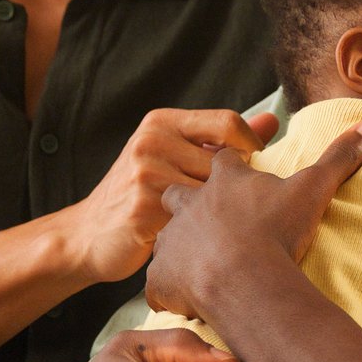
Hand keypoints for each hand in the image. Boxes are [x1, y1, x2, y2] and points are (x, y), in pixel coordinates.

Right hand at [67, 109, 281, 283]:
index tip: (255, 167)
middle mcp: (152, 141)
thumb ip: (221, 139)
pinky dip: (199, 232)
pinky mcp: (143, 208)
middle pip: (224, 162)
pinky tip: (190, 239)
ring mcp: (146, 173)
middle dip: (233, 188)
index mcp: (162, 122)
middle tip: (230, 207)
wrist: (89, 234)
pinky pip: (193, 220)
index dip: (251, 146)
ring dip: (217, 213)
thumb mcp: (175, 155)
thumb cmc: (141, 193)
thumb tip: (272, 121)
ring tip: (209, 224)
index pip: (227, 122)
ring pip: (212, 193)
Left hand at [148, 121, 361, 322]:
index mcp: (224, 181)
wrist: (244, 280)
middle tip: (212, 217)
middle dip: (191, 199)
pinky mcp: (162, 278)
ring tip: (199, 259)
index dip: (232, 162)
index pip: (223, 160)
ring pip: (167, 235)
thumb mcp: (314, 189)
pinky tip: (186, 297)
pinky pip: (160, 283)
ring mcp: (172, 241)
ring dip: (180, 244)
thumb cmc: (277, 232)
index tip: (241, 166)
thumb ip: (340, 158)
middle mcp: (190, 204)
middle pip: (180, 190)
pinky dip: (171, 289)